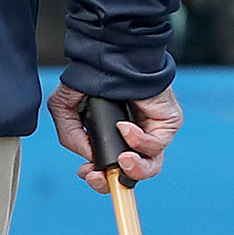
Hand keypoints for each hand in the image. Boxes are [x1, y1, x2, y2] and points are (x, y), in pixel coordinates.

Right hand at [50, 83, 181, 187]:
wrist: (111, 53)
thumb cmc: (91, 75)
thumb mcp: (66, 107)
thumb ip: (70, 135)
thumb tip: (87, 157)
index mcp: (114, 137)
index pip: (113, 169)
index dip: (100, 179)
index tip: (88, 174)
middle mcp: (136, 136)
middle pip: (133, 174)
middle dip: (114, 182)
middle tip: (98, 176)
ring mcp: (153, 130)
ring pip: (151, 166)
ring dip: (133, 169)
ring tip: (120, 159)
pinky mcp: (167, 122)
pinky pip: (156, 144)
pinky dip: (138, 139)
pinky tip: (124, 127)